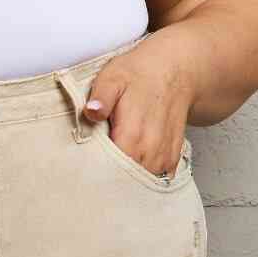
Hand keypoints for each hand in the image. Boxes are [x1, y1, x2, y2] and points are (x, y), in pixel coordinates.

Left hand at [82, 31, 195, 177]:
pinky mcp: (170, 162)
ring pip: (137, 186)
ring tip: (110, 169)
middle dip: (106, 183)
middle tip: (91, 175)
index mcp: (133, 136)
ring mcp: (163, 159)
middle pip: (122, 184)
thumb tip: (92, 110)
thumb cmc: (139, 74)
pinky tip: (128, 168)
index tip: (82, 175)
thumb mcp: (113, 77)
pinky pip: (152, 182)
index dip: (94, 177)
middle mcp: (150, 152)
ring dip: (123, 182)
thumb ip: (102, 96)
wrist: (175, 70)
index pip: (109, 173)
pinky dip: (138, 179)